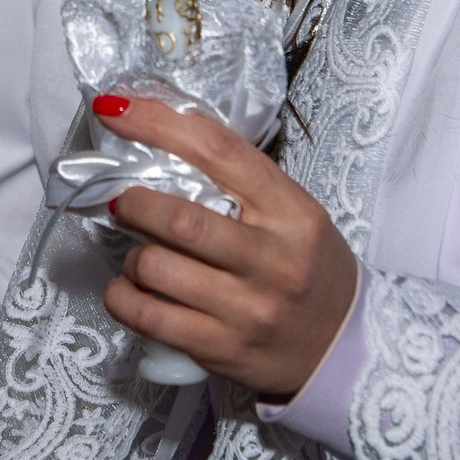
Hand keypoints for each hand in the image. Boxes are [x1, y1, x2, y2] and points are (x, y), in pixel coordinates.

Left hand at [94, 95, 357, 398]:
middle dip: (133, 202)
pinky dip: (123, 297)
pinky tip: (130, 289)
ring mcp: (247, 309)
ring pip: (157, 268)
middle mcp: (273, 260)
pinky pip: (150, 317)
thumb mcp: (293, 213)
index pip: (218, 151)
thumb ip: (239, 182)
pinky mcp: (222, 349)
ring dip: (131, 255)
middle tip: (123, 201)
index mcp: (292, 212)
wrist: (342, 346)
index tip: (117, 109)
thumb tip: (161, 140)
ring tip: (140, 254)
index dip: (157, 124)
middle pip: (180, 218)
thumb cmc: (308, 267)